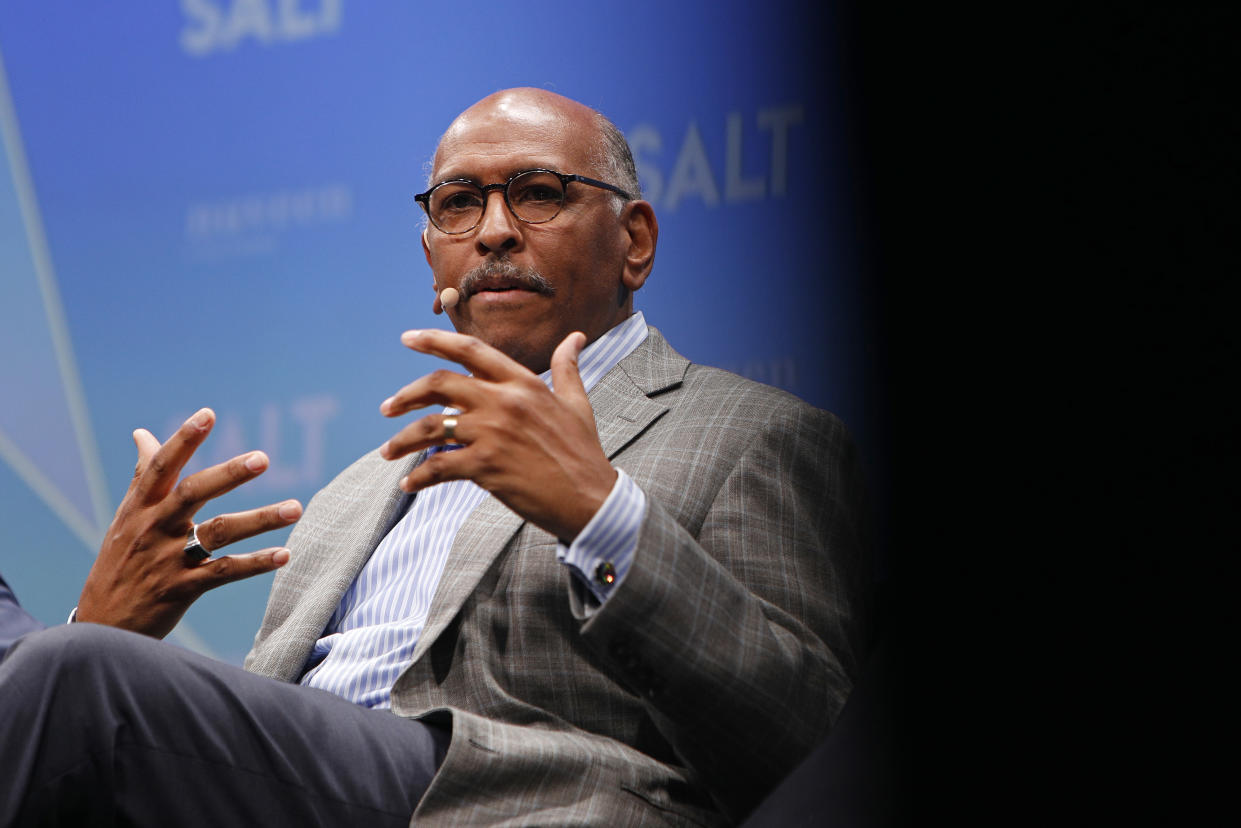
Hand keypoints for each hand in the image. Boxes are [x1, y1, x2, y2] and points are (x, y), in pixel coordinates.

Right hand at [75, 408, 301, 637]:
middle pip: (193, 494)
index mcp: (140, 507)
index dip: (183, 440)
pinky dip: (256, 563)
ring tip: (296, 507)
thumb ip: (143, 475)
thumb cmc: (119, 561)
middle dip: (228, 475)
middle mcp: (154, 528)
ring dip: (260, 519)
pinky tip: (285, 553)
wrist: (101, 624)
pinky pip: (226, 572)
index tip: (208, 415)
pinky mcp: (183, 589)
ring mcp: (170, 559)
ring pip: (220, 533)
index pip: (161, 467)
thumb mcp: (125, 516)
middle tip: (263, 458)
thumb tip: (142, 434)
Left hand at [379, 329, 615, 541]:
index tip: (407, 338)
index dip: (434, 340)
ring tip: (388, 451)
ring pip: (429, 428)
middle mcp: (503, 402)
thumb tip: (575, 338)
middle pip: (439, 384)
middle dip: (405, 395)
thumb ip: (566, 368)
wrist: (591, 499)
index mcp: (523, 383)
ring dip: (402, 440)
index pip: (470, 351)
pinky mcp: (486, 467)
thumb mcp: (577, 403)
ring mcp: (492, 434)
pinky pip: (437, 467)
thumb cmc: (583, 453)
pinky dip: (418, 476)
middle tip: (387, 407)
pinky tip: (409, 484)